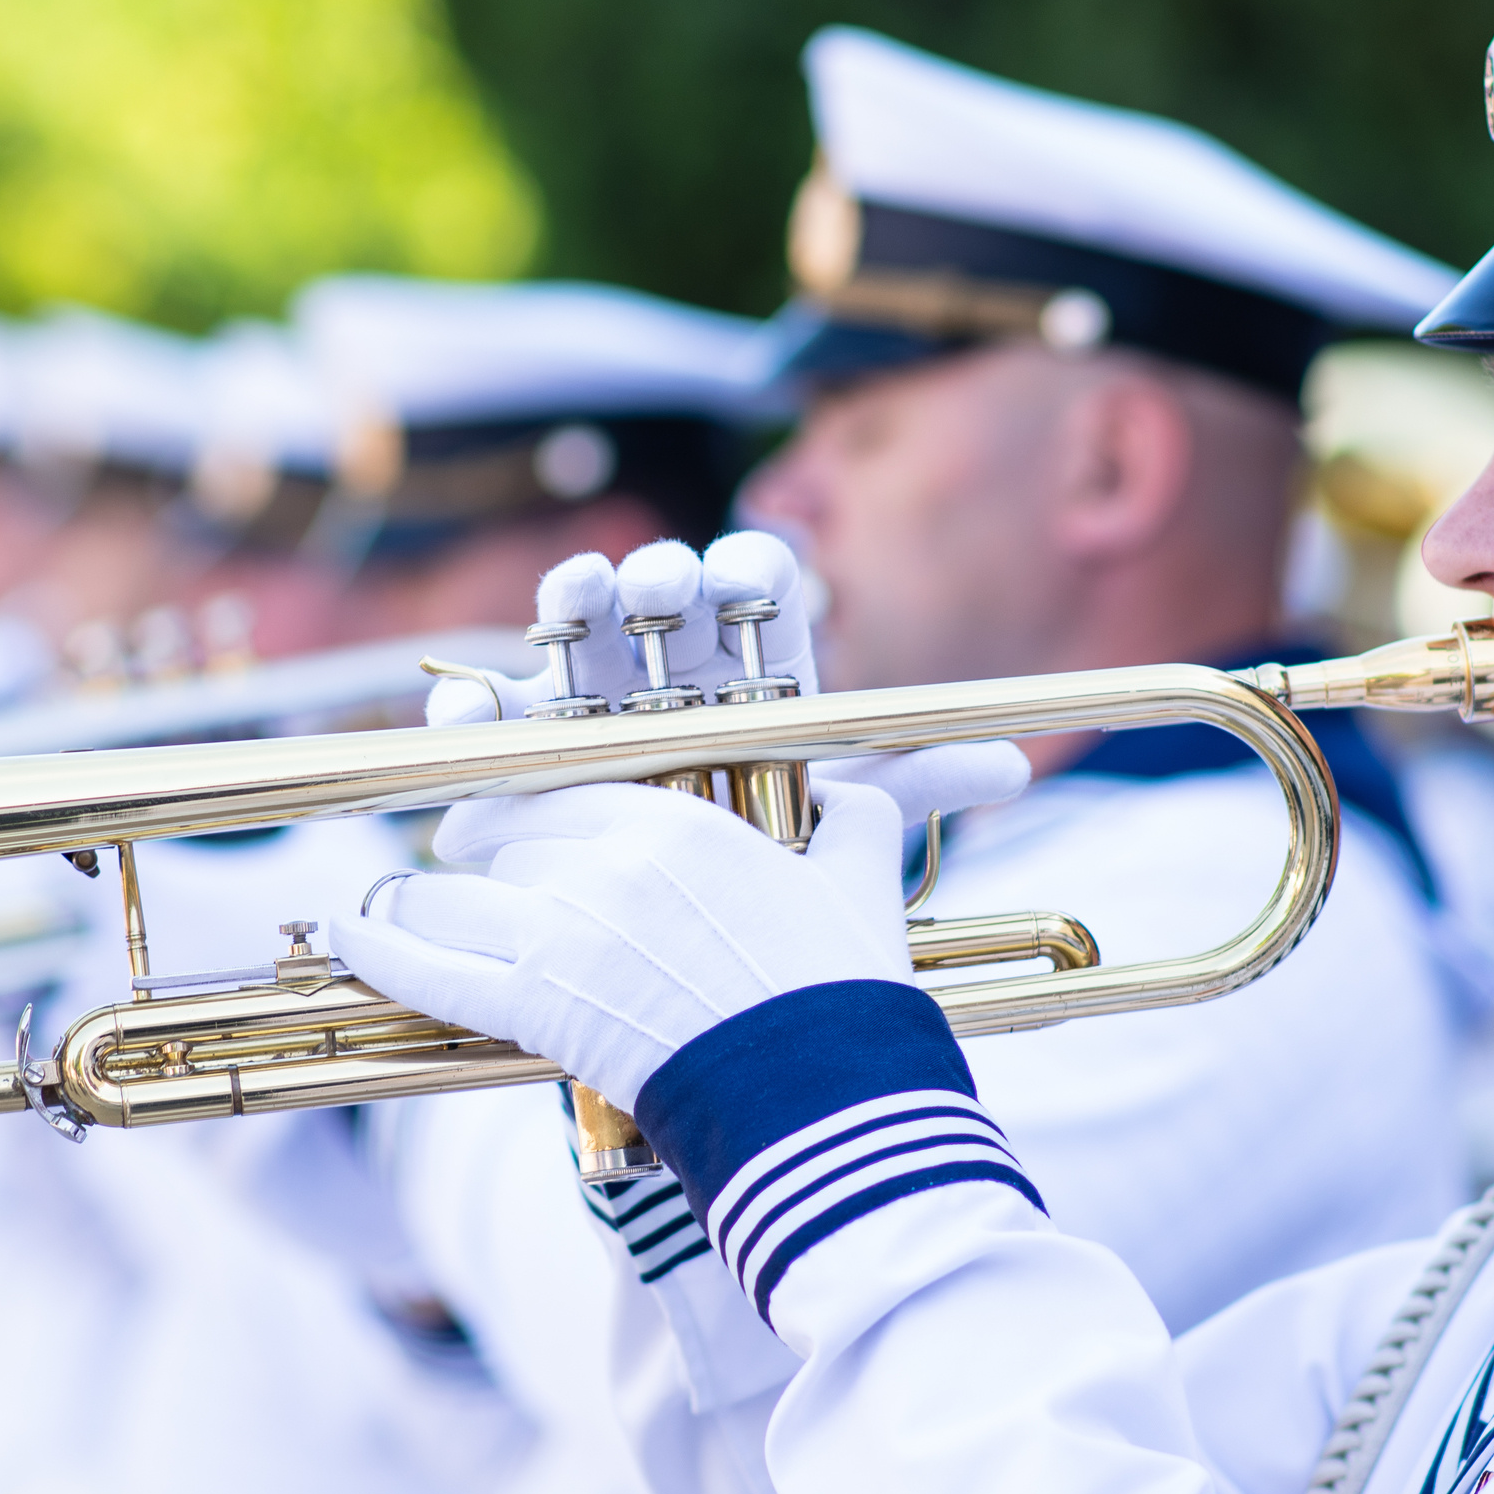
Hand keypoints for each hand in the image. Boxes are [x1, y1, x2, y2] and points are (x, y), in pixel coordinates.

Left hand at [332, 767, 1018, 1114]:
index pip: (560, 793)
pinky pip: (430, 971)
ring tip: (381, 910)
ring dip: (413, 906)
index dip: (515, 809)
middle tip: (450, 870)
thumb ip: (853, 821)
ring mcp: (562, 935)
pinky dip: (379, 951)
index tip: (496, 819)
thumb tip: (856, 798)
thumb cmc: (845, 994)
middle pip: (502, 847)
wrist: (823, 1093)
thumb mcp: (859, 881)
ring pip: (453, 900)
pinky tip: (343, 935)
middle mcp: (605, 863)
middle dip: (470, 861)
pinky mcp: (536, 1009)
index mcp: (674, 821)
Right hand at [423, 530, 1029, 822]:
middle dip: (660, 581)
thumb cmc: (754, 846)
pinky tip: (477, 708)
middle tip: (665, 591)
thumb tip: (1015, 771)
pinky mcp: (521, 737)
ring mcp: (586, 689)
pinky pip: (495, 710)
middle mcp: (663, 656)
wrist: (671, 921)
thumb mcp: (833, 818)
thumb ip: (910, 784)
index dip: (752, 572)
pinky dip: (480, 705)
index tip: (756, 580)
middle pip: (659, 593)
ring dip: (573, 602)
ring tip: (576, 603)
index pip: (753, 586)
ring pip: (577, 626)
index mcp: (741, 656)